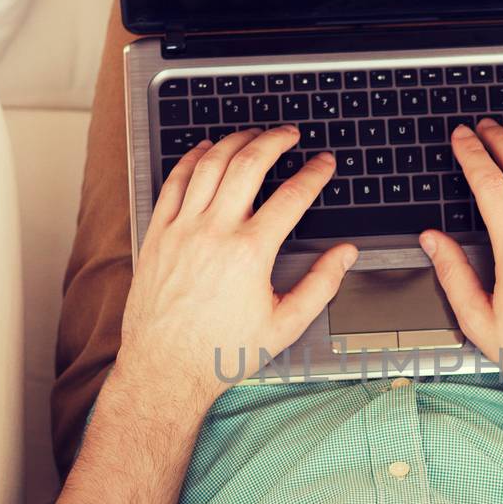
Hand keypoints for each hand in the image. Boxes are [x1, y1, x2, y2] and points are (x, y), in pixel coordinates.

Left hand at [118, 127, 356, 414]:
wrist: (166, 368)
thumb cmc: (222, 352)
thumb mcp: (285, 325)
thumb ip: (321, 285)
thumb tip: (344, 255)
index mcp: (250, 254)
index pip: (292, 197)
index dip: (314, 173)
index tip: (325, 163)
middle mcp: (214, 232)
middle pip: (249, 164)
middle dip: (275, 140)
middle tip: (290, 134)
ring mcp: (182, 229)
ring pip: (210, 165)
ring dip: (235, 141)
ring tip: (253, 134)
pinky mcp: (158, 234)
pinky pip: (174, 182)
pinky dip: (192, 159)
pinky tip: (206, 149)